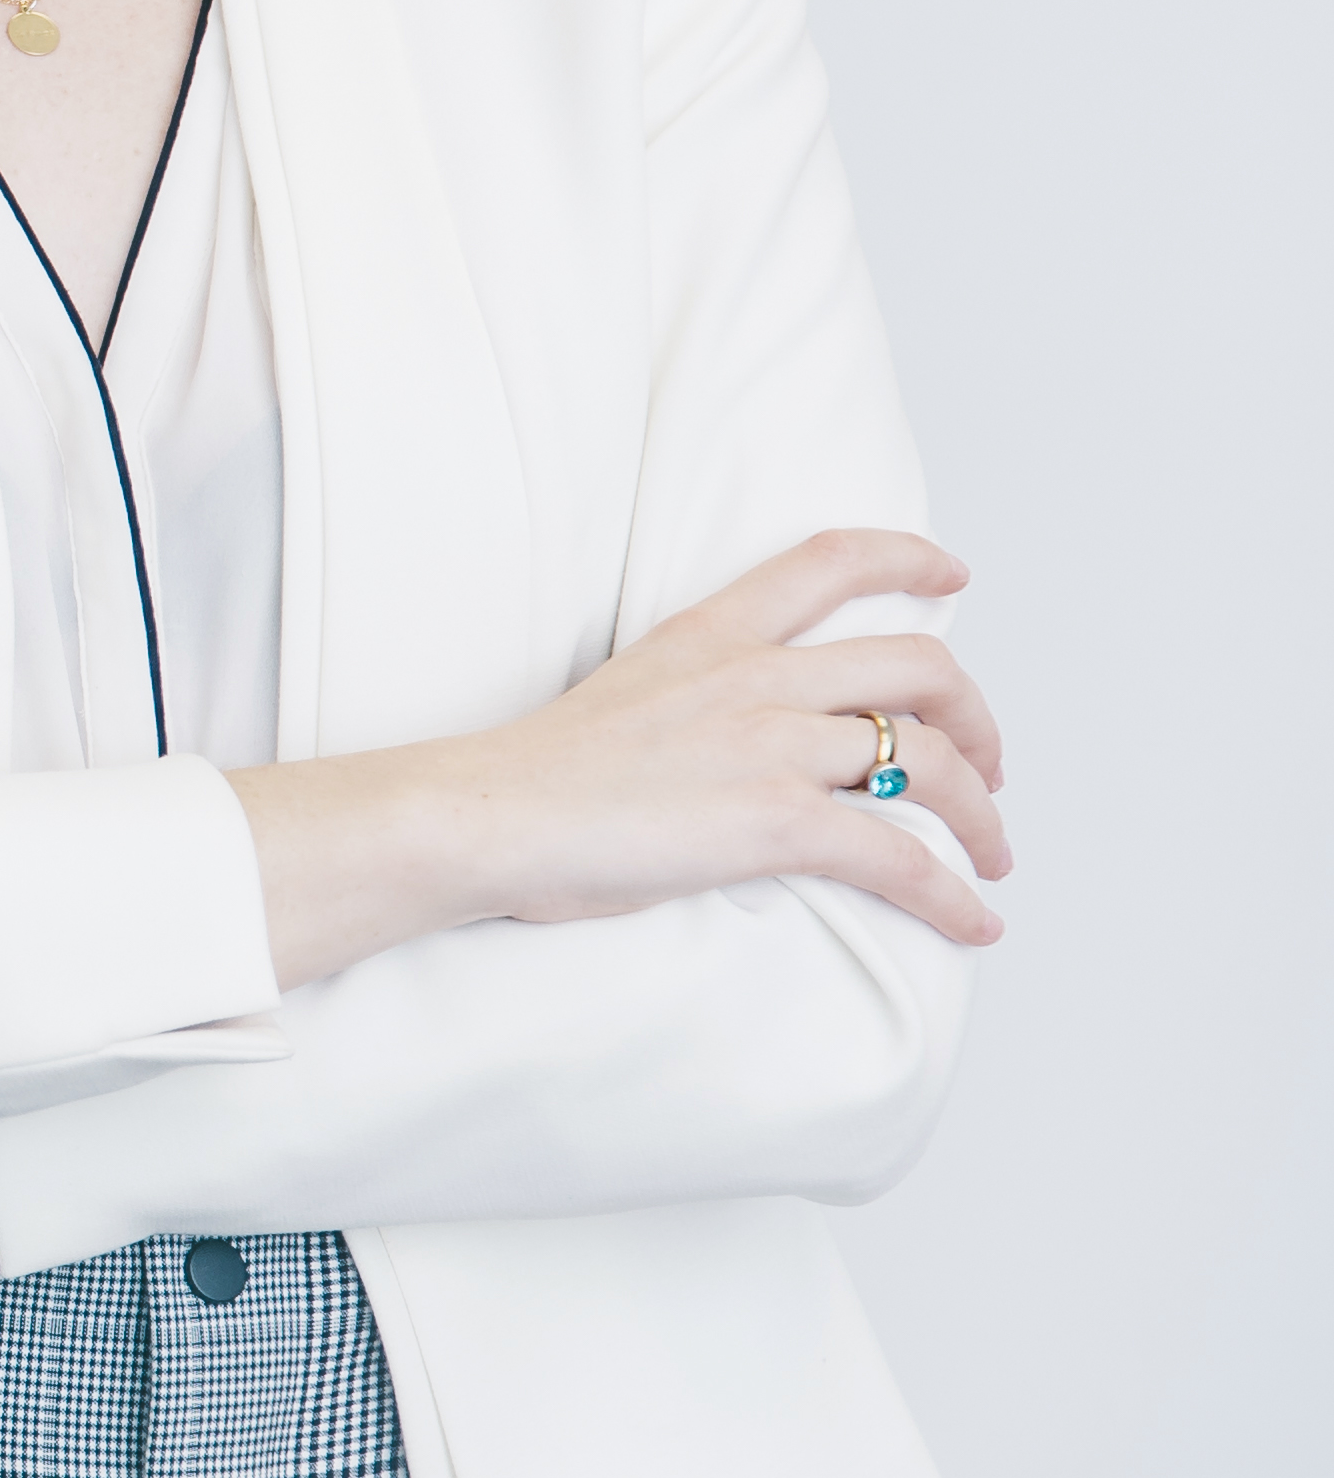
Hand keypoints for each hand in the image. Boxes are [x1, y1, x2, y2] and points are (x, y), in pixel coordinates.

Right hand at [238, 526, 1010, 988]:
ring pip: (933, 762)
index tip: (952, 574)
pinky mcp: (777, 820)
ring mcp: (772, 745)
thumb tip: (732, 747)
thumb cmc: (530, 779)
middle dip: (979, 719)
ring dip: (984, 814)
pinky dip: (953, 894)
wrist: (484, 815)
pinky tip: (975, 919)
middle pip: (920, 667)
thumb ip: (694, 702)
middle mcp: (757, 677)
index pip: (828, 562)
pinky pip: (901, 857)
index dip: (907, 558)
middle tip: (987, 765)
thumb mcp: (623, 697)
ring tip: (992, 852)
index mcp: (710, 635)